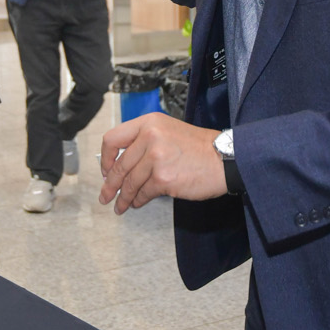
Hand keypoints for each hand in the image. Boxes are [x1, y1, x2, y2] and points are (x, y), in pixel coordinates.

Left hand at [98, 112, 227, 213]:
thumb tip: (121, 164)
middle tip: (105, 196)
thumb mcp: (168, 131)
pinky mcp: (164, 178)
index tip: (105, 170)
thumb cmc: (199, 148)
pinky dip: (138, 201)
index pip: (112, 139)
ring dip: (123, 197)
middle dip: (110, 185)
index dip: (105, 158)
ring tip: (120, 206)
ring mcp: (156, 158)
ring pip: (130, 182)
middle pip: (119, 165)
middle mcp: (150, 137)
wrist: (225, 158)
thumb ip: (144, 142)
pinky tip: (136, 203)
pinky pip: (143, 193)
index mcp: (148, 123)